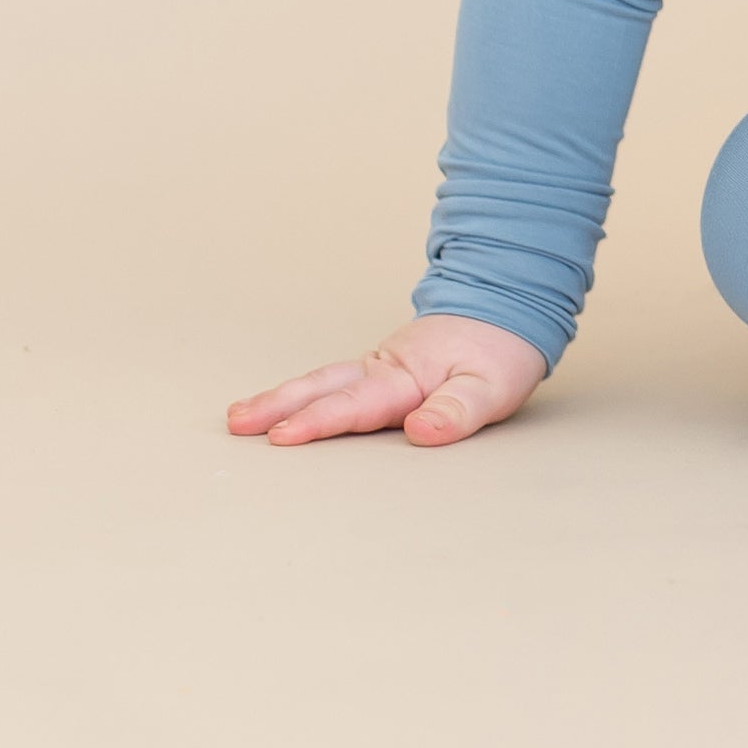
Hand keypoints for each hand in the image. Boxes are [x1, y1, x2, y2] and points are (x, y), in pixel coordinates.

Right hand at [225, 313, 546, 446]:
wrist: (508, 310)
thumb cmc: (500, 353)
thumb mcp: (493, 386)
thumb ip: (458, 410)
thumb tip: (420, 431)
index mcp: (408, 376)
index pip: (358, 403)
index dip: (321, 420)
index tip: (283, 436)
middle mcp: (385, 369)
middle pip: (326, 387)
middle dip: (280, 406)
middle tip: (239, 424)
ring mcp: (379, 368)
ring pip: (324, 382)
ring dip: (282, 398)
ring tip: (240, 417)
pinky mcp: (380, 372)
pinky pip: (334, 382)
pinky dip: (303, 393)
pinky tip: (280, 408)